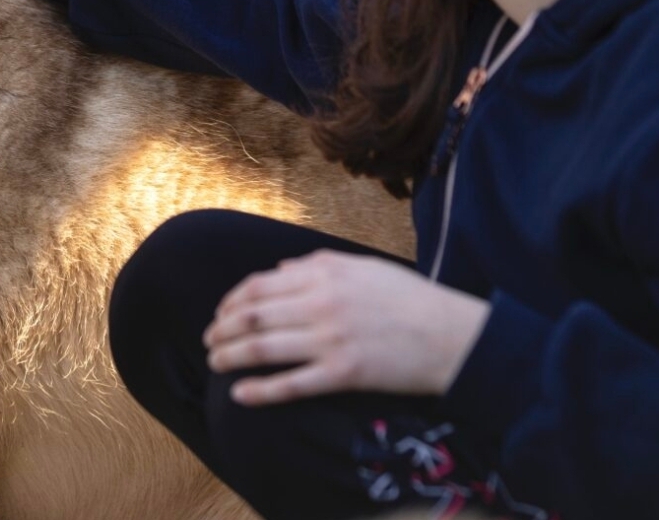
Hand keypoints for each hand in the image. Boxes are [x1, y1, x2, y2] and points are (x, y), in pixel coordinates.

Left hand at [202, 250, 488, 405]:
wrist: (449, 334)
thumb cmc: (406, 297)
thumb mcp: (359, 266)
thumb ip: (314, 265)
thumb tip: (277, 272)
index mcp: (323, 272)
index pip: (259, 286)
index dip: (231, 301)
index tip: (219, 314)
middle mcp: (321, 303)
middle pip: (253, 316)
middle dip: (223, 330)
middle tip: (209, 342)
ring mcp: (331, 339)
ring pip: (264, 349)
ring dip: (231, 357)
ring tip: (215, 364)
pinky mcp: (344, 373)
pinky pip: (292, 383)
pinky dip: (261, 390)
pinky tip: (240, 394)